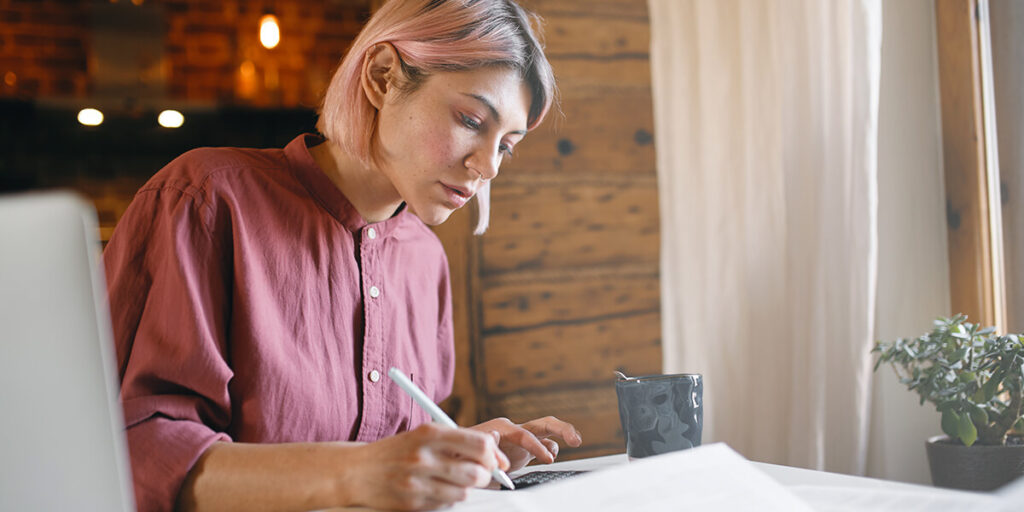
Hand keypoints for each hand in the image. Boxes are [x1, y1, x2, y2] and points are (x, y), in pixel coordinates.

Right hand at [344, 423, 509, 510]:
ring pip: (465, 492)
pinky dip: (447, 498)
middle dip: (484, 475)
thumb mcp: (425, 435)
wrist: (357, 471)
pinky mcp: (412, 502)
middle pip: (477, 472)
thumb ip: (459, 439)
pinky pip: (446, 504)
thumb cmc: (397, 451)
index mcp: (430, 433)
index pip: (479, 444)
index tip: (495, 460)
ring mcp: (417, 481)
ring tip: (452, 480)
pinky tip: (435, 489)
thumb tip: (495, 446)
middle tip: (477, 473)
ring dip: (465, 488)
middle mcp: (424, 456)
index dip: (493, 455)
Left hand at [469, 416, 582, 471]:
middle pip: (543, 423)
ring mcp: (520, 439)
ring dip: (561, 436)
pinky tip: (550, 458)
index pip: (524, 434)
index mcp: (501, 428)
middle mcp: (514, 429)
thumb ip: (479, 445)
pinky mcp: (524, 450)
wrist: (457, 455)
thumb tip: (494, 438)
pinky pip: (543, 446)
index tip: (547, 459)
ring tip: (575, 442)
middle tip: (576, 440)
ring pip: (547, 433)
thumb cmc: (459, 453)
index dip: (536, 446)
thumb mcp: (465, 452)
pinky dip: (550, 451)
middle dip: (561, 428)